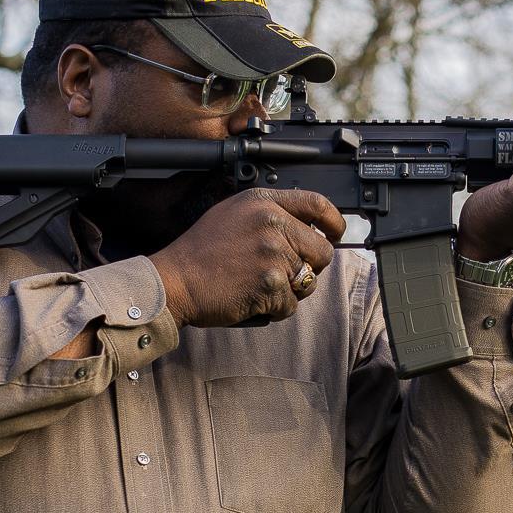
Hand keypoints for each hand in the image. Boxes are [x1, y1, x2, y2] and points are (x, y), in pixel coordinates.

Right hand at [149, 188, 345, 327]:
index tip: (336, 233)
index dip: (334, 222)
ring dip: (289, 291)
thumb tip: (306, 228)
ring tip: (258, 284)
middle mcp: (273, 224)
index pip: (317, 204)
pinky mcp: (271, 284)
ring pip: (308, 281)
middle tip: (282, 273)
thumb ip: (271, 215)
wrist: (175, 280)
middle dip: (309, 267)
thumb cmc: (201, 251)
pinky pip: (291, 304)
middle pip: (322, 251)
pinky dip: (275, 308)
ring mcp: (273, 254)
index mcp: (264, 203)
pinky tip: (252, 298)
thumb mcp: (234, 214)